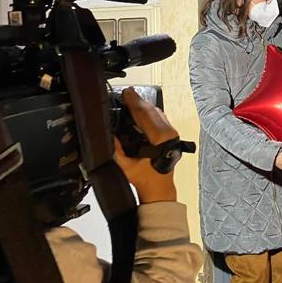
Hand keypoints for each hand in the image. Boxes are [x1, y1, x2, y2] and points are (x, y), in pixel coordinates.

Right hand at [114, 87, 177, 203]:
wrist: (160, 190)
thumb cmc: (146, 180)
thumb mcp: (126, 165)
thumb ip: (117, 149)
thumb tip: (110, 133)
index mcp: (160, 138)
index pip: (144, 114)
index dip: (134, 102)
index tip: (126, 93)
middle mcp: (169, 132)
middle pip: (151, 110)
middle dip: (138, 101)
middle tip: (126, 92)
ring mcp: (172, 133)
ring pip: (157, 113)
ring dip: (143, 106)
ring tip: (131, 99)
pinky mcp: (171, 135)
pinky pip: (160, 118)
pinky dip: (149, 112)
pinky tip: (140, 111)